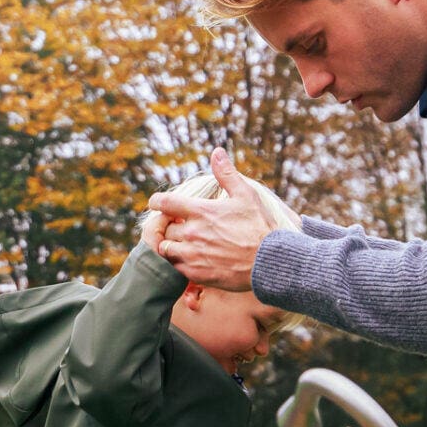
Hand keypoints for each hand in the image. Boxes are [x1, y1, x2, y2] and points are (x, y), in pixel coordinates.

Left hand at [149, 148, 274, 291]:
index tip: (157, 203)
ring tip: (183, 243)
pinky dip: (178, 263)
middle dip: (169, 225)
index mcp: (201, 211)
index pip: (165, 203)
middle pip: (164, 228)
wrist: (269, 262)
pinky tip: (190, 259)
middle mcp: (193, 233)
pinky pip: (175, 268)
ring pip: (166, 249)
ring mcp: (193, 255)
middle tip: (179, 226)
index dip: (157, 202)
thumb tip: (216, 152)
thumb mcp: (246, 195)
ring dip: (171, 245)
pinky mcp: (197, 274)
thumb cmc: (260, 227)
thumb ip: (227, 174)